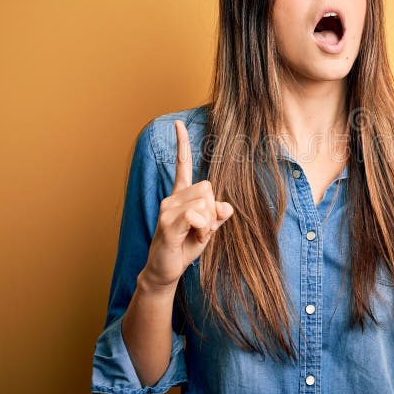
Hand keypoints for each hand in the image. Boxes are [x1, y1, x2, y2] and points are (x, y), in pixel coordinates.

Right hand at [140, 120, 233, 290]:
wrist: (166, 269)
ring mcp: (167, 209)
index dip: (182, 144)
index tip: (177, 124)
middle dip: (212, 210)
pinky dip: (202, 229)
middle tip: (201, 228)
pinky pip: (195, 215)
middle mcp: (171, 197)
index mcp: (181, 195)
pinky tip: (193, 238)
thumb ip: (218, 216)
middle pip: (208, 187)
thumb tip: (227, 207)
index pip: (182, 164)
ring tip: (194, 235)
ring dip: (208, 223)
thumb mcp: (208, 230)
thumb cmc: (185, 246)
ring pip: (204, 202)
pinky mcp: (167, 223)